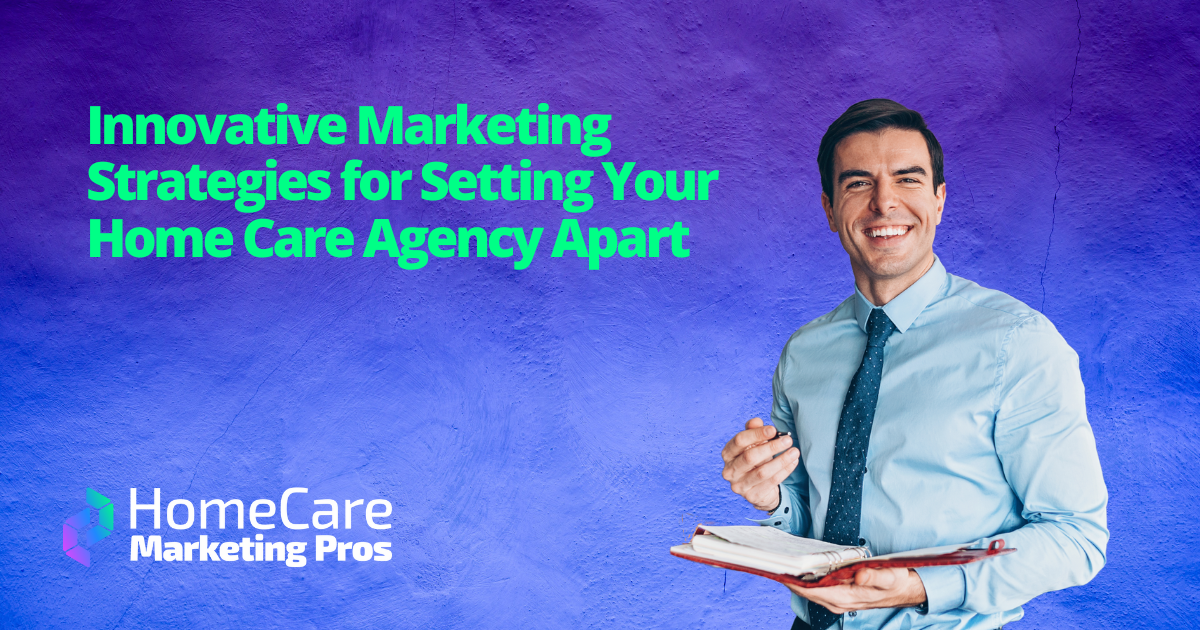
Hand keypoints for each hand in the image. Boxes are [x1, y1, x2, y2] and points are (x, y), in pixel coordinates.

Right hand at [721, 417, 799, 511]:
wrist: (757, 488)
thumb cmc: (755, 460)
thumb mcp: (753, 444)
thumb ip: (753, 431)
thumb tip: (756, 421)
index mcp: (728, 454)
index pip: (739, 441)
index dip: (756, 434)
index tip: (773, 430)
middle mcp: (730, 471)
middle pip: (750, 457)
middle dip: (771, 447)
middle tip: (788, 440)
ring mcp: (740, 485)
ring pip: (762, 472)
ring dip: (781, 460)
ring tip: (795, 451)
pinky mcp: (752, 496)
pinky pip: (772, 482)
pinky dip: (784, 471)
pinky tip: (793, 462)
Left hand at [787, 568, 926, 613]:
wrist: (903, 589)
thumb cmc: (895, 582)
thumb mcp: (889, 576)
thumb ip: (874, 576)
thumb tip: (859, 574)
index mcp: (844, 598)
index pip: (811, 590)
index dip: (793, 580)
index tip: (779, 568)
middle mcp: (836, 601)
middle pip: (805, 590)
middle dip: (789, 575)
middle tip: (773, 558)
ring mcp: (835, 599)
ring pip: (808, 588)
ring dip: (795, 576)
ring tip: (781, 559)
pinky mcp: (836, 593)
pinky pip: (815, 586)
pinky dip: (805, 576)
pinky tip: (798, 564)